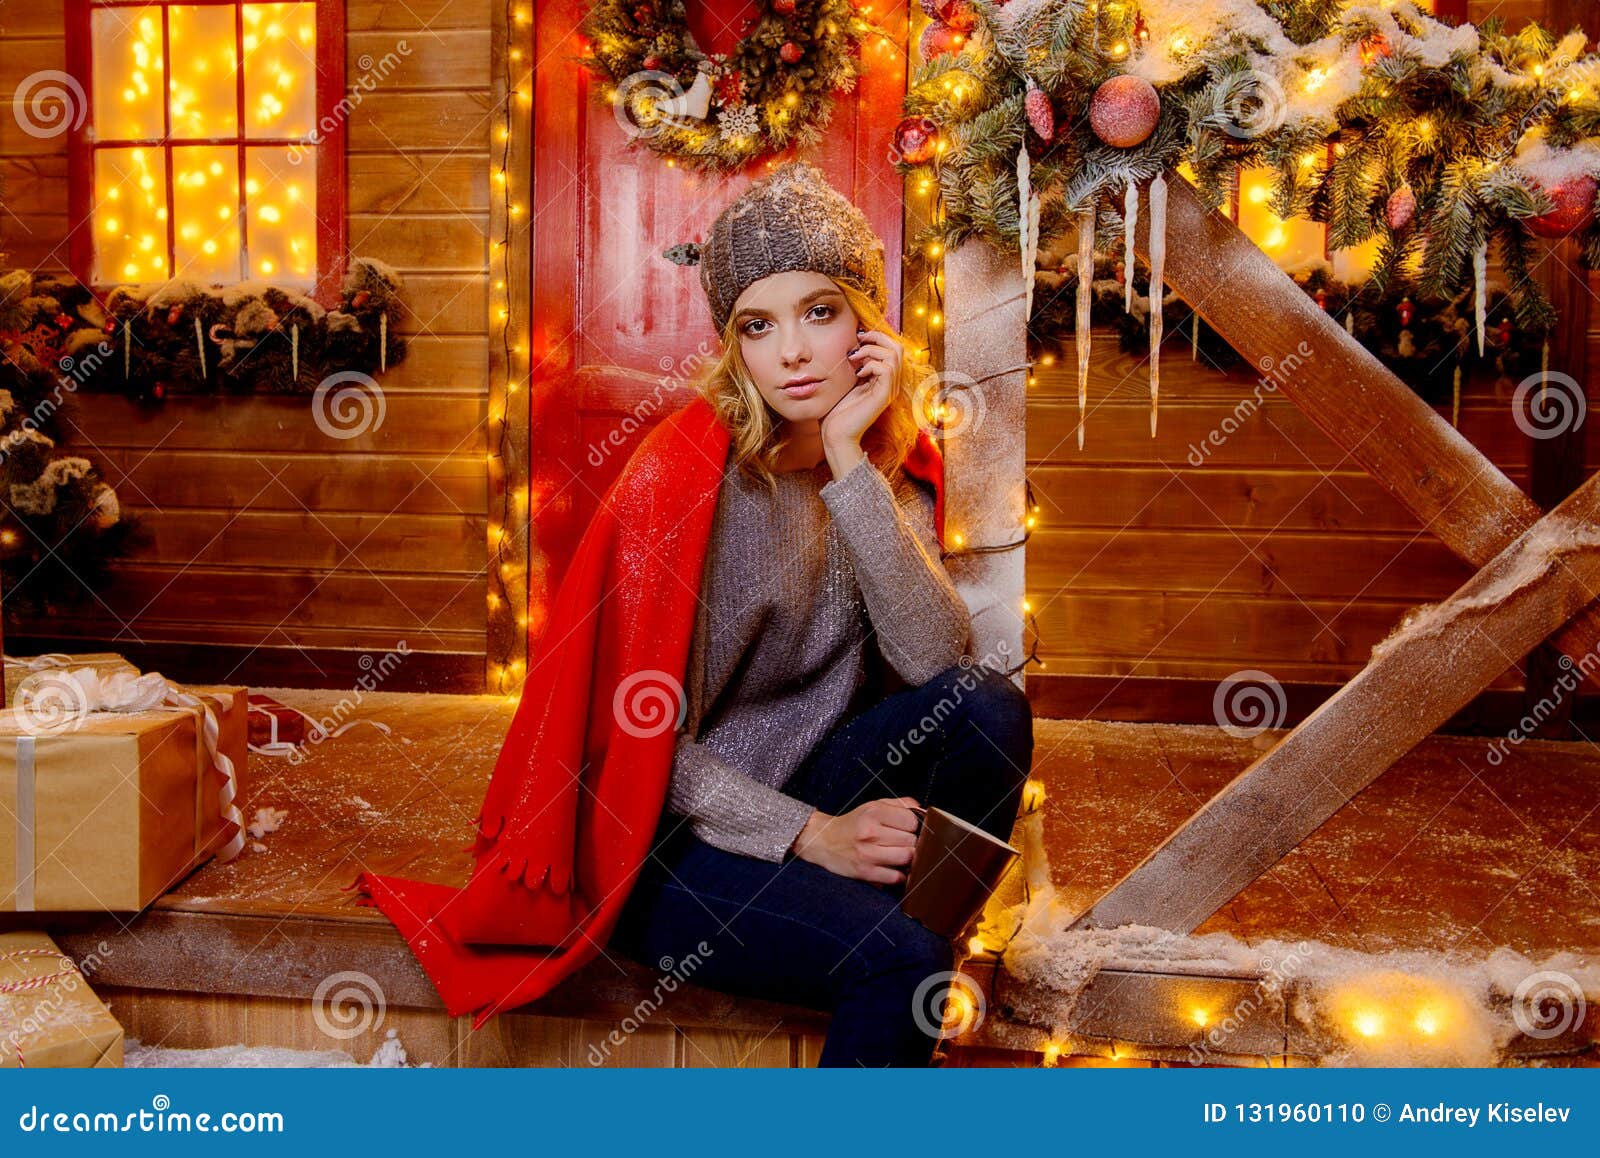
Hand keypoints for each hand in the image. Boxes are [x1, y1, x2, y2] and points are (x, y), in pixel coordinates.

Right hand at [790, 796, 920, 885]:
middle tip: (903, 843)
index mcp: (874, 812)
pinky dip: (899, 875)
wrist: (822, 840)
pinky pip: (895, 877)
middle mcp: (870, 831)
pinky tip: (893, 868)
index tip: (907, 829)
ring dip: (907, 859)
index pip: (911, 820)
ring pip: (906, 858)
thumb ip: (900, 805)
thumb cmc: (853, 824)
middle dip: (911, 843)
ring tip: (900, 855)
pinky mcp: (865, 872)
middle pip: (911, 840)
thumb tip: (924, 811)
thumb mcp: (873, 806)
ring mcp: (867, 853)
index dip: (914, 826)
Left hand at [820, 327, 899, 475]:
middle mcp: (890, 384)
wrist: (835, 435)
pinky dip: (871, 364)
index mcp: (883, 380)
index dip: (878, 336)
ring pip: (893, 356)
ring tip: (854, 357)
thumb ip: (855, 365)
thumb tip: (853, 346)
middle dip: (878, 337)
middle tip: (859, 337)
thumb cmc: (837, 411)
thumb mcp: (846, 382)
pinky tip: (857, 373)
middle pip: (898, 348)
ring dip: (872, 350)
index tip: (858, 335)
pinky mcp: (883, 396)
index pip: (892, 349)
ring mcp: (888, 390)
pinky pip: (886, 369)